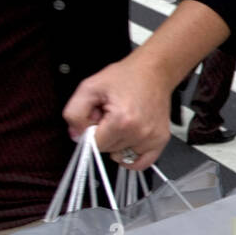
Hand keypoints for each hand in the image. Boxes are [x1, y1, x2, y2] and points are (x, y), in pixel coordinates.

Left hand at [61, 55, 173, 171]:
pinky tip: (127, 144)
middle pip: (108, 150)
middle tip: (110, 116)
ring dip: (117, 143)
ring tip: (122, 123)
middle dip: (104, 135)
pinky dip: (131, 158)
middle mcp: (139, 132)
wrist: (154, 72)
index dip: (90, 131)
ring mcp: (152, 138)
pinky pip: (141, 163)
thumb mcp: (90, 87)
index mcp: (121, 121)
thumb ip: (74, 113)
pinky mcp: (161, 140)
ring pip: (121, 155)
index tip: (97, 117)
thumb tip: (76, 135)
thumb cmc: (125, 77)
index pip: (94, 144)